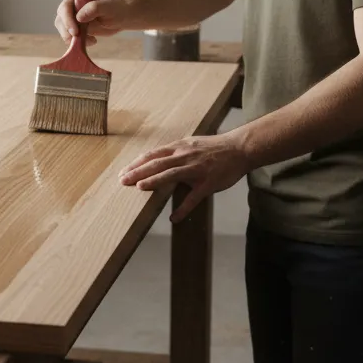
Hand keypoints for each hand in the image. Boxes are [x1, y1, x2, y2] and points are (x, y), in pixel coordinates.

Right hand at [54, 0, 134, 45]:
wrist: (121, 18)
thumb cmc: (116, 9)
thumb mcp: (108, 7)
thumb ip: (95, 8)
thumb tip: (79, 17)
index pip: (65, 7)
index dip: (67, 19)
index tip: (75, 31)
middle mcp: (72, 6)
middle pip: (61, 20)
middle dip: (67, 32)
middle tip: (79, 39)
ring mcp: (73, 18)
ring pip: (63, 30)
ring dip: (73, 39)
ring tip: (91, 40)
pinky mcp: (76, 28)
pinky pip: (71, 38)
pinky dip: (78, 43)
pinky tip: (92, 41)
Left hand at [119, 133, 249, 222]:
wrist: (239, 149)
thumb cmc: (214, 148)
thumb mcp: (191, 144)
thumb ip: (174, 152)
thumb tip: (156, 160)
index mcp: (179, 148)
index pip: (153, 155)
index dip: (137, 163)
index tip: (123, 172)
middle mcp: (185, 156)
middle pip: (157, 163)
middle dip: (138, 172)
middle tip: (123, 181)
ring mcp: (197, 169)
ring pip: (172, 174)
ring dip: (155, 181)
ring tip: (140, 188)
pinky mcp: (208, 182)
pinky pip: (194, 197)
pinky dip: (183, 209)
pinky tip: (173, 218)